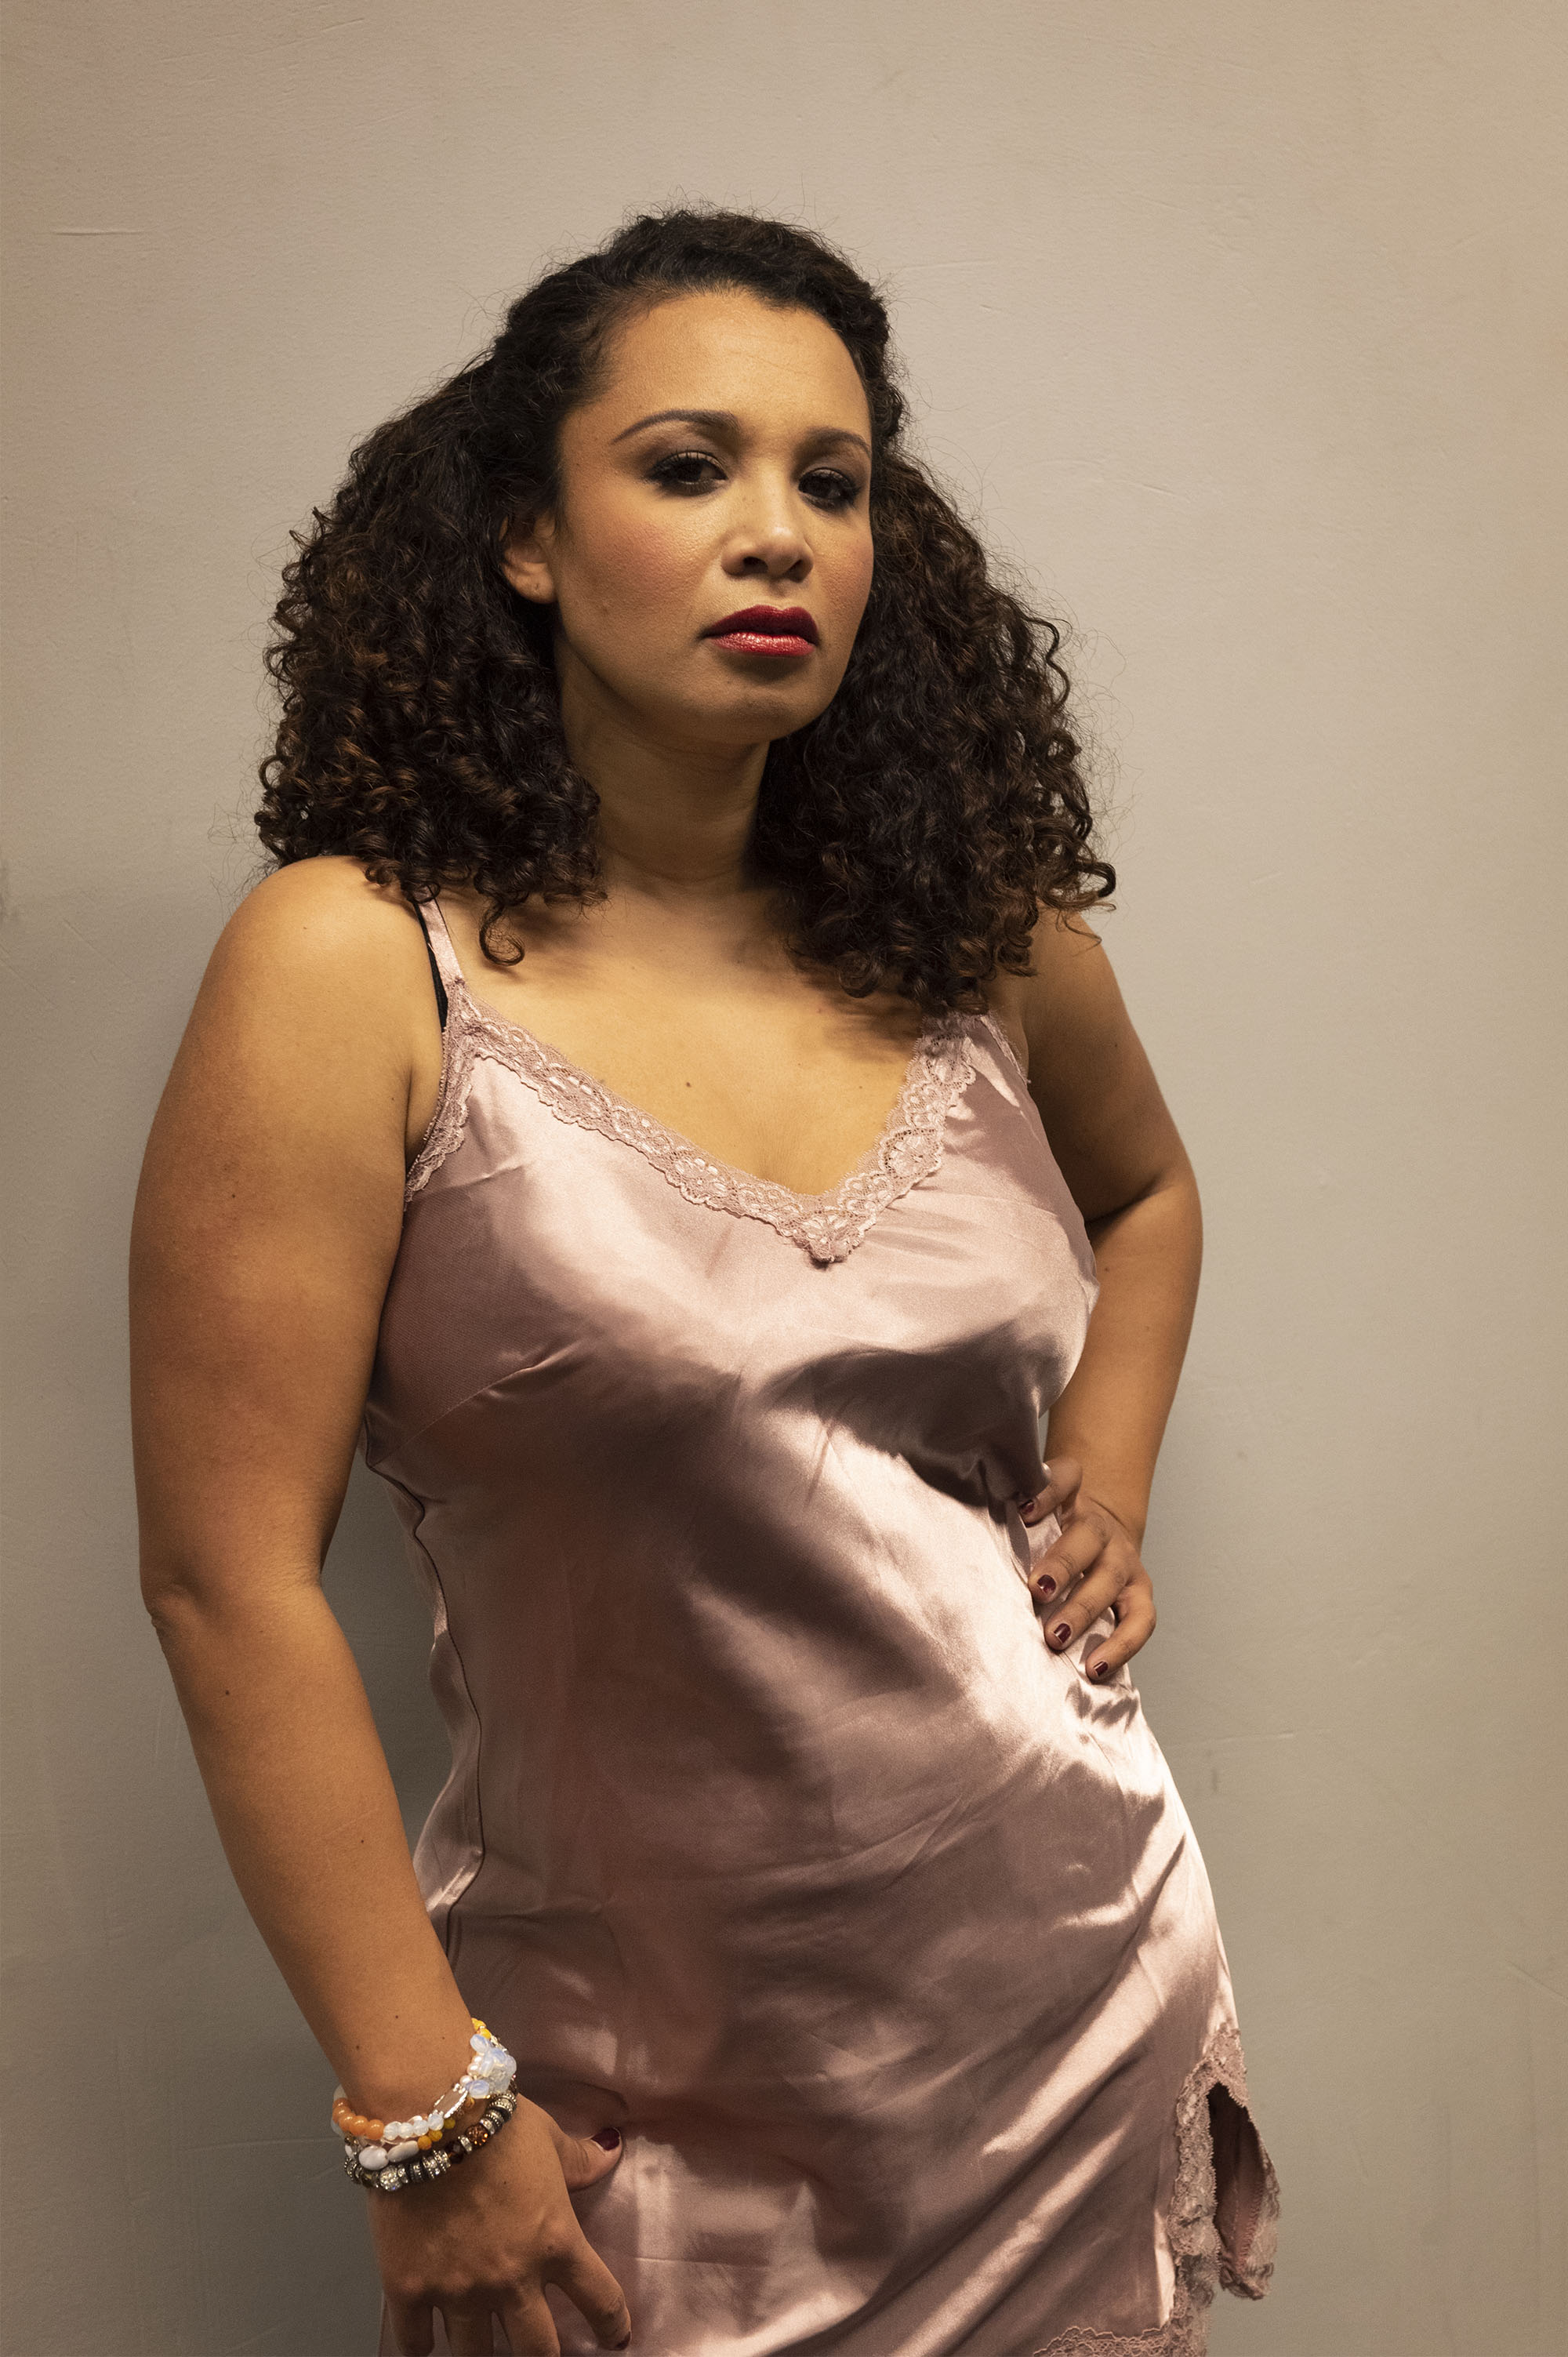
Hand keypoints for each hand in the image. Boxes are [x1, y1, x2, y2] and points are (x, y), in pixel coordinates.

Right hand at [371, 2094, 630, 2354]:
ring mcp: (459, 2291)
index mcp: (556, 2242)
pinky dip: (420, 2344)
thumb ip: (580, 2159)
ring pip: (476, 2356)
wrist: (428, 2112)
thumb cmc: (497, 2123)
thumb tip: (614, 2152)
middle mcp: (512, 2279)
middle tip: (538, 2351)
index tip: (615, 2338)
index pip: (600, 2300)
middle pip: (538, 2352)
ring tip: (480, 2345)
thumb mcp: (549, 2137)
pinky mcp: (409, 2289)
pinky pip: (414, 2342)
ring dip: (482, 2352)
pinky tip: (425, 2337)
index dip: (612, 2325)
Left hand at [1016, 1456, 1156, 1681]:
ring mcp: (1123, 1559)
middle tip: (1036, 1590)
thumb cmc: (1048, 1532)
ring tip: (1054, 1639)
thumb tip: (956, 1542)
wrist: (1100, 1532)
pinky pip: (1140, 1620)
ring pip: (1109, 1580)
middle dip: (1062, 1565)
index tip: (1022, 1512)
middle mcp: (1100, 1526)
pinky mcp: (1139, 1591)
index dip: (1047, 1492)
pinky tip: (1095, 1668)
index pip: (1067, 1477)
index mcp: (1072, 1497)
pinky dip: (1121, 1646)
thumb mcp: (1032, 1515)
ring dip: (1082, 1611)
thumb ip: (1007, 1521)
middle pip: (1087, 1537)